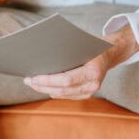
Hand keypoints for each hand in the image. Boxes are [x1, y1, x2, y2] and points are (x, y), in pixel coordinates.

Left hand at [24, 24, 138, 98]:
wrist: (111, 53)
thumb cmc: (93, 44)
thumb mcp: (82, 43)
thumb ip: (66, 50)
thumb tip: (42, 52)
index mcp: (93, 72)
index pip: (66, 80)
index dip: (47, 81)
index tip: (33, 77)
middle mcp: (93, 85)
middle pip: (62, 90)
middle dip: (42, 86)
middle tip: (27, 79)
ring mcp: (90, 92)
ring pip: (62, 94)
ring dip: (45, 89)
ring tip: (32, 82)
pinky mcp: (86, 94)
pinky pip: (66, 95)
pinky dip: (53, 90)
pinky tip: (43, 85)